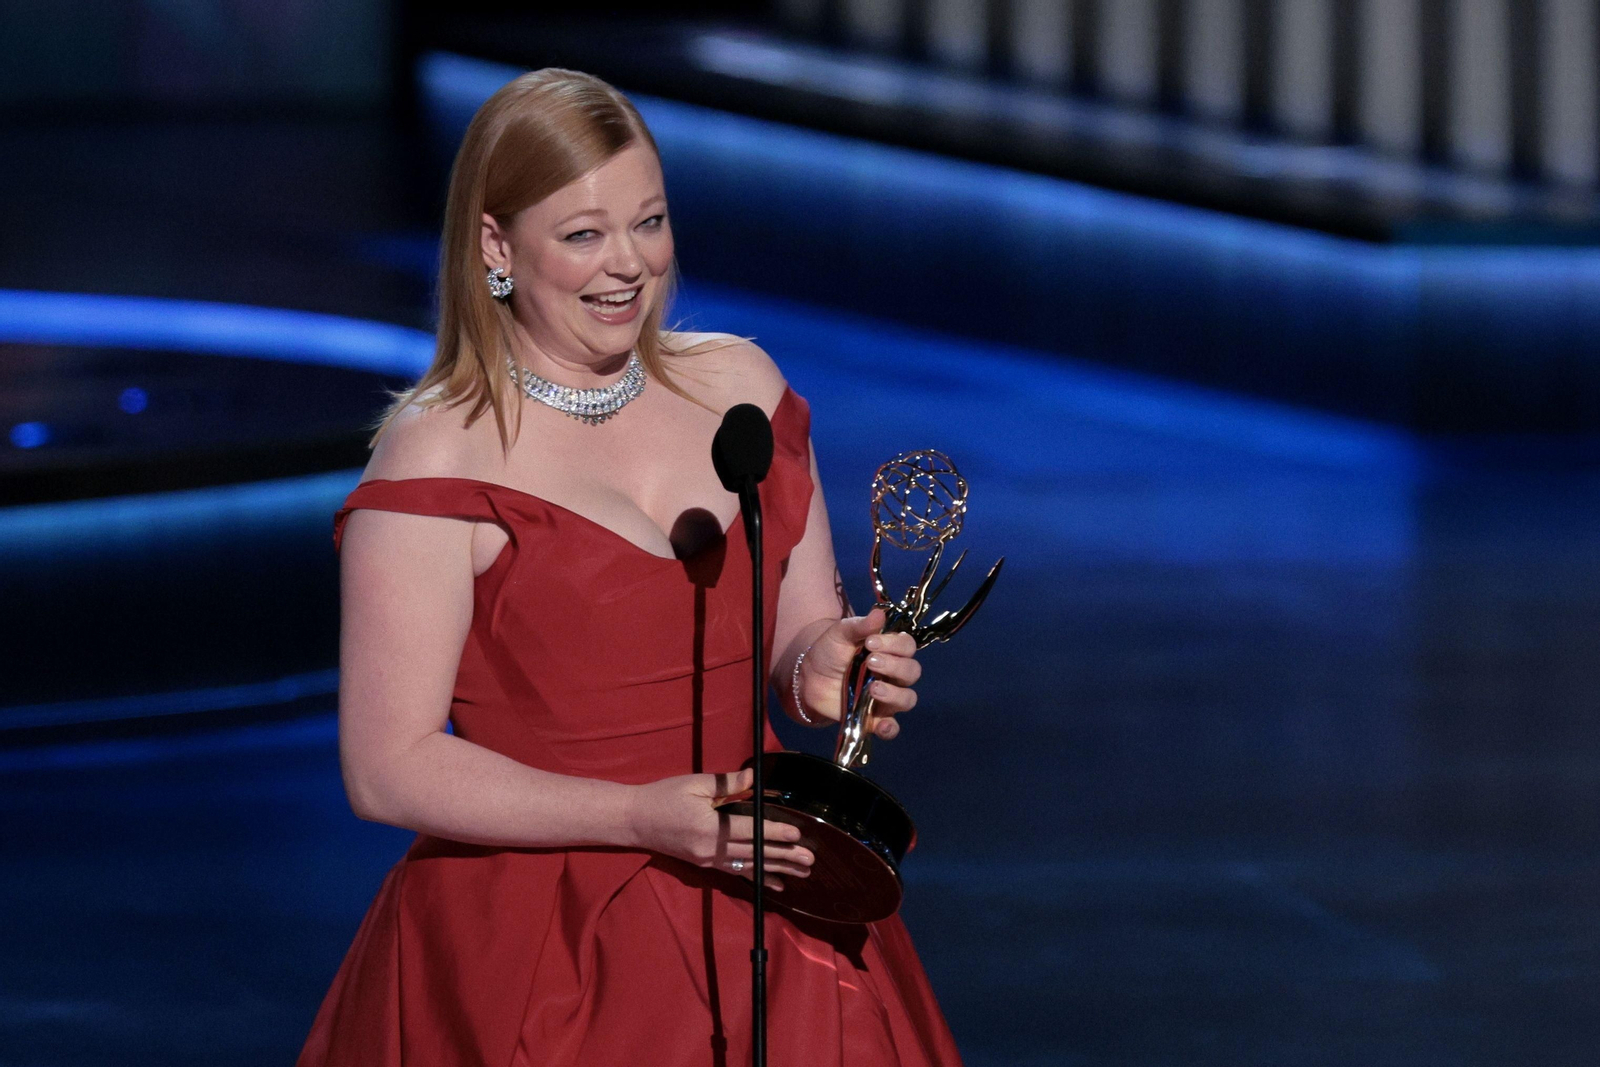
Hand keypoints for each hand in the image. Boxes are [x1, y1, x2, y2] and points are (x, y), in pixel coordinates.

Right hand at [625, 768, 813, 890]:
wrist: (634, 820)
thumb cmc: (663, 796)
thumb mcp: (695, 784)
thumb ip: (727, 784)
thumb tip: (754, 778)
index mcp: (709, 827)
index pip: (750, 831)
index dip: (775, 832)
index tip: (798, 834)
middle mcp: (710, 850)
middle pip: (754, 854)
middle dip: (784, 856)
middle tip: (809, 859)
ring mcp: (707, 861)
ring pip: (748, 866)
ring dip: (777, 869)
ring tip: (801, 873)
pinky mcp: (704, 865)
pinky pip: (736, 873)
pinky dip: (757, 877)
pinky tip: (776, 883)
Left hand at [798, 607, 921, 739]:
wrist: (808, 676)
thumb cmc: (830, 650)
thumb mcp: (840, 633)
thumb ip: (859, 626)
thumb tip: (879, 613)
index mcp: (890, 651)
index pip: (908, 646)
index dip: (895, 645)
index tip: (871, 642)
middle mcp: (894, 674)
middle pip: (911, 672)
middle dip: (894, 666)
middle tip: (870, 662)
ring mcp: (886, 698)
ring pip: (907, 699)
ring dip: (894, 694)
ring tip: (872, 689)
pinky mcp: (874, 719)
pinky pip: (891, 728)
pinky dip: (890, 729)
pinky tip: (881, 725)